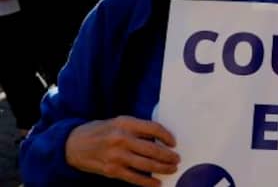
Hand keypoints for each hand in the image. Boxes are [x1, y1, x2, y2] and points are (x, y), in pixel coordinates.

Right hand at [64, 116, 179, 186]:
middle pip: (152, 149)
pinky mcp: (112, 171)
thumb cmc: (100, 131)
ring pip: (146, 165)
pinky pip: (134, 178)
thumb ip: (137, 128)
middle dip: (168, 156)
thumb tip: (160, 138)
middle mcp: (121, 139)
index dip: (167, 136)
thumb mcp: (118, 122)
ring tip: (172, 169)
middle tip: (177, 159)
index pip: (153, 129)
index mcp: (125, 124)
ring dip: (162, 168)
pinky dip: (148, 182)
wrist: (73, 144)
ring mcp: (116, 156)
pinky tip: (157, 183)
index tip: (174, 143)